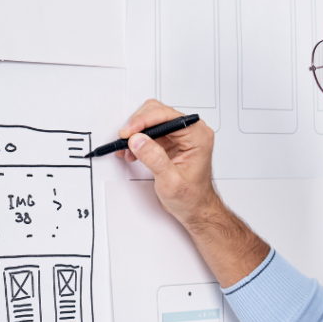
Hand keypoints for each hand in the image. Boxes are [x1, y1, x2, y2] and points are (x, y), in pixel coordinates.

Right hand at [118, 100, 219, 227]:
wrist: (194, 208)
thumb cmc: (191, 197)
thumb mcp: (171, 181)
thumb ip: (155, 158)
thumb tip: (138, 140)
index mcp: (197, 136)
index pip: (167, 116)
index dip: (145, 121)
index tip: (129, 132)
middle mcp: (190, 132)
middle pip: (158, 113)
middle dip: (138, 125)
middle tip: (125, 139)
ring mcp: (180, 136)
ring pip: (151, 121)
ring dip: (136, 133)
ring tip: (127, 148)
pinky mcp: (171, 142)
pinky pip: (150, 133)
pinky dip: (137, 140)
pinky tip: (132, 151)